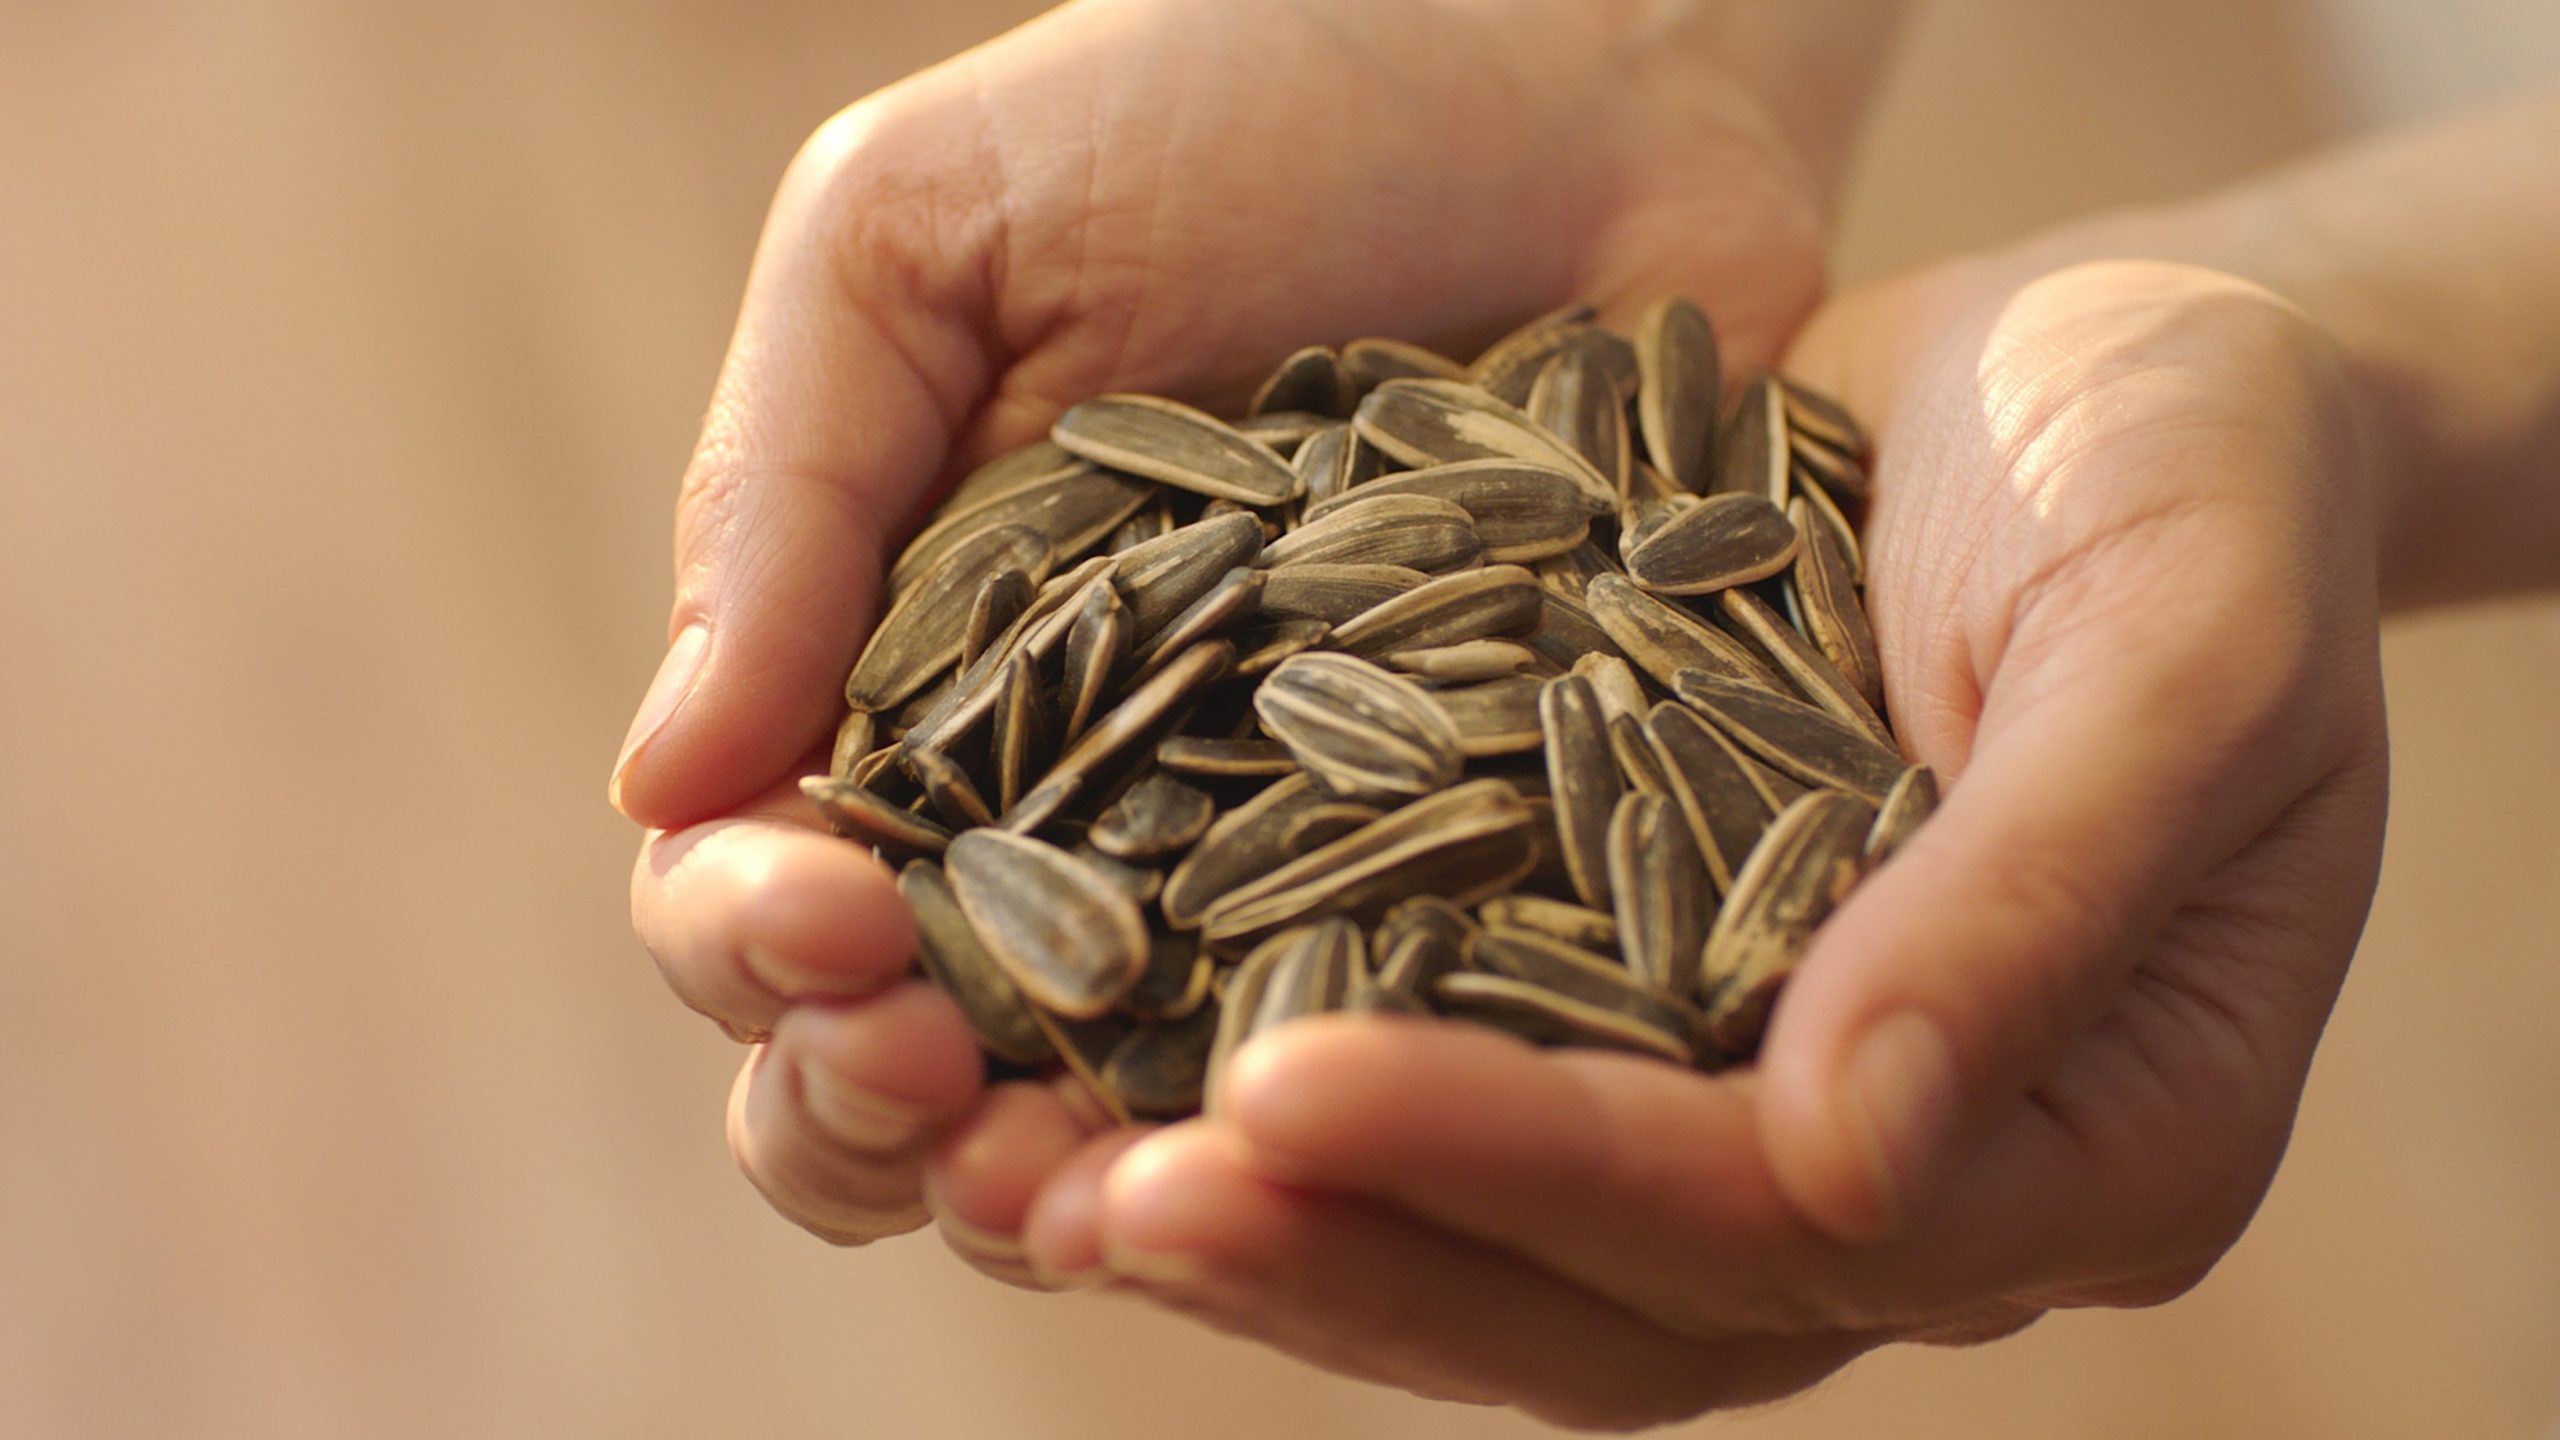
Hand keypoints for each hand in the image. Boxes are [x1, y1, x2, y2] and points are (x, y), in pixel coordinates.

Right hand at [614, 0, 1879, 1271]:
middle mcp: (1072, 820)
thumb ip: (785, 491)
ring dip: (1053, 1187)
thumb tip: (660, 781)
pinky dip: (1320, 1147)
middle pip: (899, 1067)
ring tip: (1078, 1181)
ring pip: (1113, 1125)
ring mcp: (1276, 873)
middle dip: (866, 1106)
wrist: (1578, 58)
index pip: (755, 895)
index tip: (829, 905)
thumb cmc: (1224, 103)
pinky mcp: (1487, 884)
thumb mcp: (928, 232)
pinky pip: (1379, 1067)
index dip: (748, 942)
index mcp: (904, 685)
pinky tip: (1309, 1153)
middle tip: (924, 1063)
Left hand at [1010, 257, 2390, 1427]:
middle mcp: (1921, 1167)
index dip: (1533, 1168)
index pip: (1779, 1216)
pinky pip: (1473, 1109)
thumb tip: (1846, 1161)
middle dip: (1357, 1250)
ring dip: (1292, 1230)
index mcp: (2104, 1136)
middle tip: (1104, 1194)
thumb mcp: (2177, 639)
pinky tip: (1116, 1058)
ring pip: (1517, 1257)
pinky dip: (1308, 1113)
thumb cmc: (2199, 474)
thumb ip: (2038, 898)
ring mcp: (1775, 1104)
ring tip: (1046, 1176)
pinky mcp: (1659, 1005)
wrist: (2108, 381)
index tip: (1290, 1087)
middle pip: (1615, 1298)